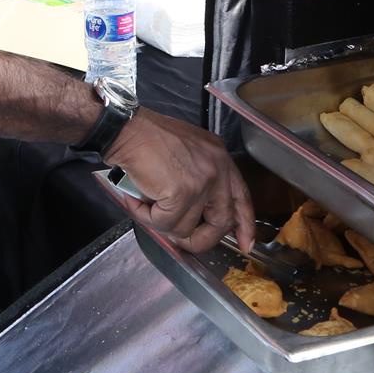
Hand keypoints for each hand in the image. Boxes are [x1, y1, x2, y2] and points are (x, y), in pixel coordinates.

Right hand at [104, 108, 254, 253]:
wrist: (128, 129)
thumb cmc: (150, 137)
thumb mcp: (189, 150)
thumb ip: (200, 177)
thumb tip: (199, 214)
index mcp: (220, 158)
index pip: (241, 197)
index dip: (244, 224)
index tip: (245, 243)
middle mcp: (217, 169)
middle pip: (221, 221)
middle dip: (202, 238)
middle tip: (183, 240)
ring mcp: (201, 182)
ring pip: (185, 227)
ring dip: (161, 222)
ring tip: (145, 203)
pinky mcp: (181, 194)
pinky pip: (164, 223)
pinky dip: (145, 216)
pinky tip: (136, 200)